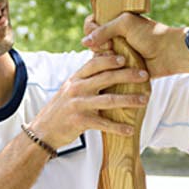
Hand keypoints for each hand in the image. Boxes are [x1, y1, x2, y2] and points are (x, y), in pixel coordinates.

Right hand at [29, 52, 149, 148]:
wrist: (43, 131)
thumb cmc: (61, 109)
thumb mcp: (69, 89)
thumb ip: (85, 79)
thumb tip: (103, 66)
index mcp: (75, 79)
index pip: (94, 63)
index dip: (111, 59)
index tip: (127, 58)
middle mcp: (76, 89)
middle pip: (106, 78)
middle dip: (128, 75)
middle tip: (145, 75)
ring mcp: (78, 105)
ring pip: (109, 100)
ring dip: (129, 100)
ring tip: (144, 100)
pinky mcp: (80, 121)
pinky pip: (103, 124)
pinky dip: (118, 127)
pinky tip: (130, 129)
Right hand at [82, 12, 188, 76]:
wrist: (169, 53)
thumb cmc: (150, 35)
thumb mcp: (125, 24)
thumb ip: (104, 30)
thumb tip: (84, 42)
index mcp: (114, 22)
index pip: (92, 24)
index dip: (91, 29)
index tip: (102, 35)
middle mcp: (114, 37)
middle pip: (92, 42)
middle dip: (97, 45)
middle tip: (110, 47)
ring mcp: (117, 53)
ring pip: (98, 57)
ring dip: (102, 58)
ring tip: (115, 57)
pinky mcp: (121, 68)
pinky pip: (107, 70)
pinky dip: (107, 70)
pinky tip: (114, 68)